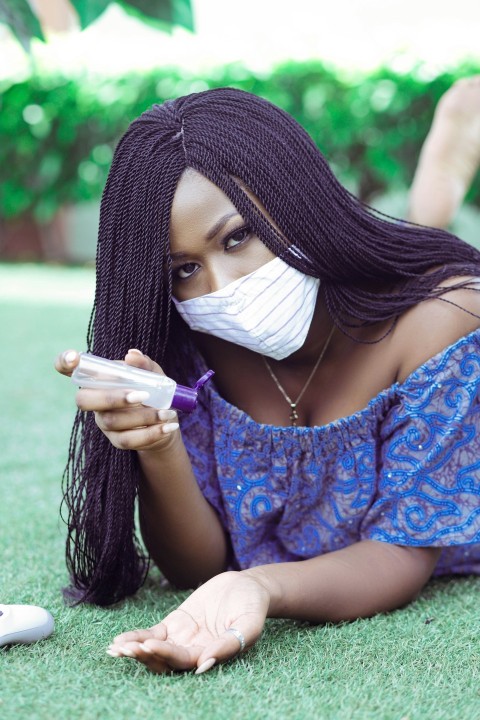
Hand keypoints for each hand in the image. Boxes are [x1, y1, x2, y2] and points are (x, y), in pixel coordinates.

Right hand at [54, 348, 179, 450]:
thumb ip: (144, 365)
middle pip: (84, 401)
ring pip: (112, 421)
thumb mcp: (154, 375)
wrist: (165, 421)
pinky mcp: (117, 440)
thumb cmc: (154, 391)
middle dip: (112, 397)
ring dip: (143, 416)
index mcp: (99, 380)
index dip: (65, 362)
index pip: (70, 369)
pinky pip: (128, 440)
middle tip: (143, 395)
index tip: (74, 358)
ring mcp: (104, 422)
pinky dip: (151, 433)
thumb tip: (132, 356)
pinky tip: (167, 427)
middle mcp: (94, 401)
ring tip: (167, 412)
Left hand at [106, 571, 269, 673]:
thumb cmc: (253, 605)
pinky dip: (136, 637)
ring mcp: (182, 638)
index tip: (151, 647)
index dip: (167, 654)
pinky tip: (119, 641)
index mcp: (211, 654)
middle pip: (164, 660)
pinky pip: (152, 634)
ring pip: (154, 650)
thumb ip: (231, 644)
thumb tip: (204, 664)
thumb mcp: (249, 623)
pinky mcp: (175, 624)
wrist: (247, 586)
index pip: (184, 660)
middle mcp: (194, 651)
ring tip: (117, 649)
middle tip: (128, 650)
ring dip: (136, 651)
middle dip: (146, 656)